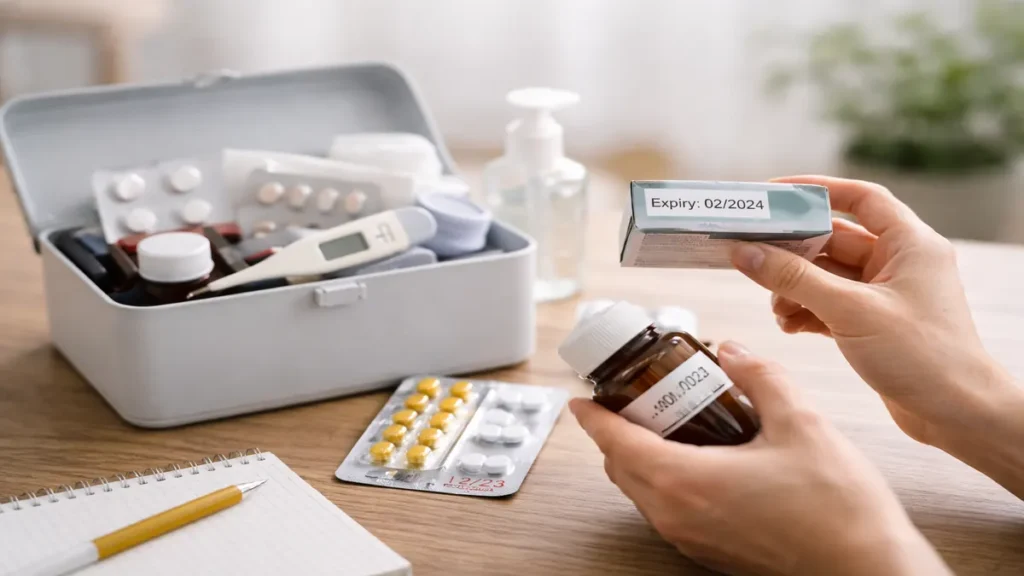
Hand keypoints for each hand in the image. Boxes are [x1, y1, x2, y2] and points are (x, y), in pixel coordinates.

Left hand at [572, 342, 949, 575]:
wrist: (870, 572)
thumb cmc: (840, 511)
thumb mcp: (802, 424)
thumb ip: (761, 377)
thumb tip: (733, 352)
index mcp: (686, 482)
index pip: (614, 442)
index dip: (593, 416)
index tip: (583, 397)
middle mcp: (678, 516)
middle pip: (620, 466)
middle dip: (617, 430)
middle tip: (637, 397)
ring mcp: (691, 539)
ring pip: (640, 491)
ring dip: (640, 456)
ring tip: (670, 422)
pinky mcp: (709, 552)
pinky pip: (666, 510)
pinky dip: (664, 480)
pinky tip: (701, 457)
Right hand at [729, 177, 1020, 440]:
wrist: (957, 415)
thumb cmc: (925, 358)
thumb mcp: (850, 311)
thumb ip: (794, 279)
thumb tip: (747, 253)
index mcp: (910, 244)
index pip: (860, 198)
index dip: (816, 191)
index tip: (774, 193)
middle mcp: (899, 263)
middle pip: (833, 240)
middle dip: (793, 252)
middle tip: (753, 254)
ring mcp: (886, 294)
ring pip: (826, 275)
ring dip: (795, 287)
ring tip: (776, 307)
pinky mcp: (874, 323)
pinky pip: (829, 303)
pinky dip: (806, 310)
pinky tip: (788, 323)